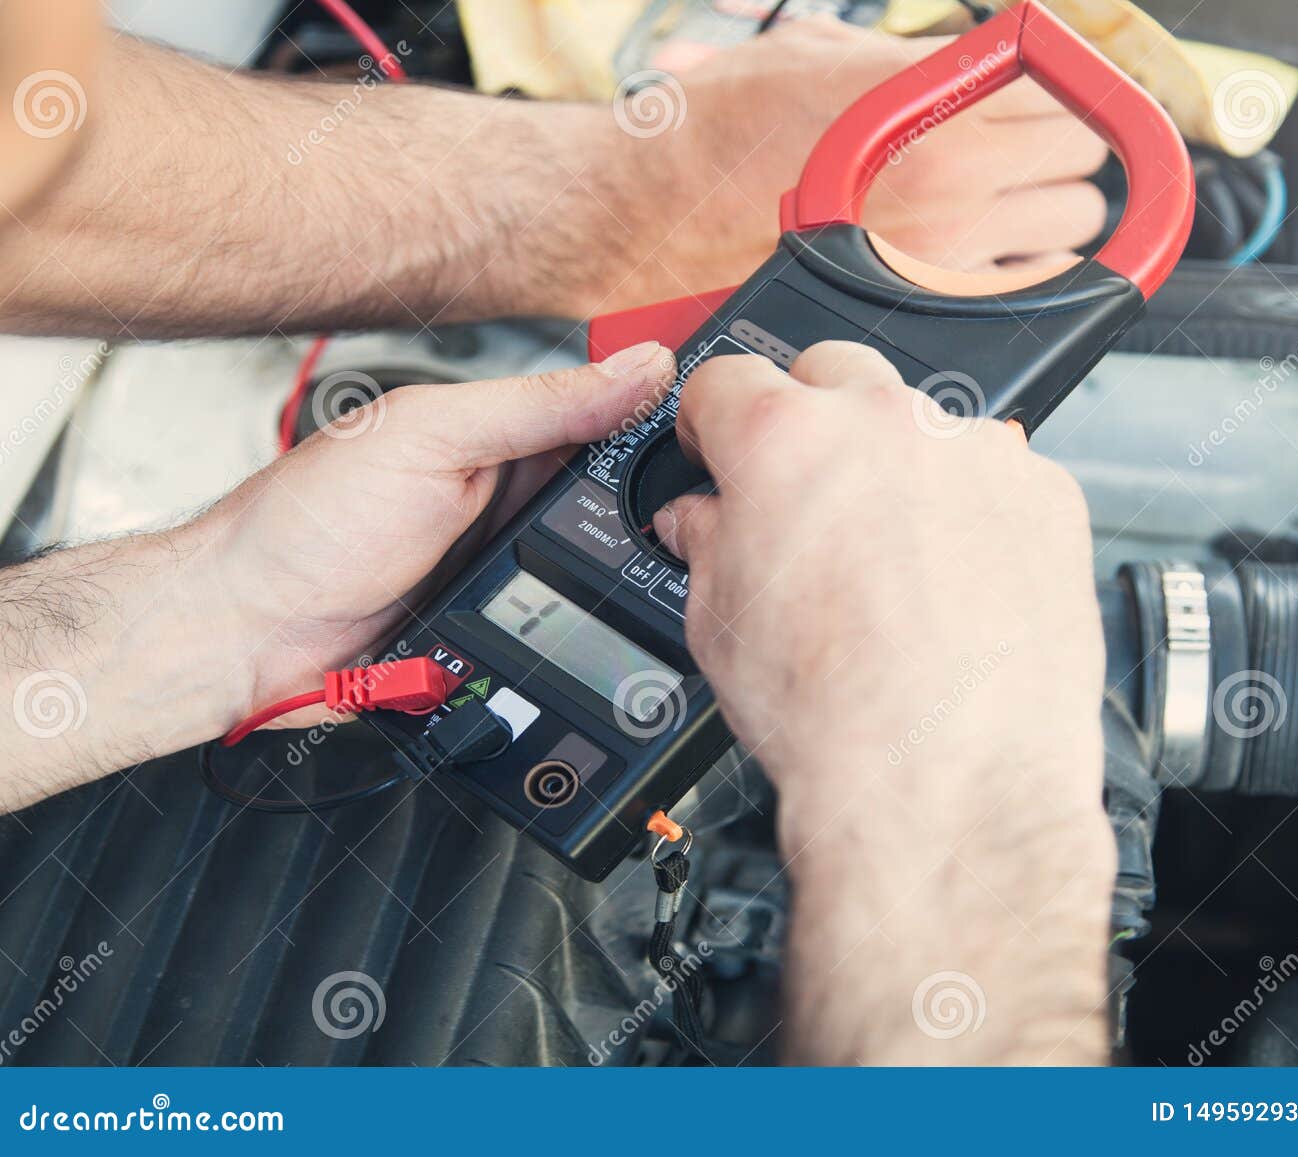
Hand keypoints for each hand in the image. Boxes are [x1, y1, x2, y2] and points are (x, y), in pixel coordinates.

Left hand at [0, 341, 674, 812]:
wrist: (250, 637)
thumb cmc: (311, 524)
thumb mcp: (435, 438)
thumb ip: (540, 406)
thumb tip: (643, 365)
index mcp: (508, 436)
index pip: (617, 417)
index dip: (675, 418)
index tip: (738, 420)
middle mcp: (519, 501)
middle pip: (630, 503)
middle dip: (672, 514)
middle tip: (724, 515)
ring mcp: (518, 574)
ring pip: (614, 575)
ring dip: (641, 582)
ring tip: (689, 576)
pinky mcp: (513, 637)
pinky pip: (580, 634)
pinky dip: (604, 637)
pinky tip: (633, 633)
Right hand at [608, 19, 1107, 310]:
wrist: (649, 213)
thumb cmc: (714, 136)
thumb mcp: (821, 52)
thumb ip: (909, 58)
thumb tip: (962, 58)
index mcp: (934, 107)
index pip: (1068, 99)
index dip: (1067, 99)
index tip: (1056, 103)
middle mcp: (955, 182)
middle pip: (1081, 173)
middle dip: (1059, 164)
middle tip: (1022, 160)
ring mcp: (945, 256)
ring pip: (1067, 238)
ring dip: (1044, 225)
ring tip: (997, 214)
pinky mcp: (922, 314)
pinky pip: (1024, 296)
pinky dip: (1016, 279)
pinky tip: (979, 262)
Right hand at [653, 342, 1114, 1064]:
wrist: (949, 788)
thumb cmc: (839, 720)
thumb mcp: (720, 626)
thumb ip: (708, 544)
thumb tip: (705, 522)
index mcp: (785, 441)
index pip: (727, 380)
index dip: (712, 422)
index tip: (720, 446)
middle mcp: (885, 427)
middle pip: (831, 373)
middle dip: (808, 418)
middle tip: (808, 493)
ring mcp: (975, 456)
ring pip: (922, 426)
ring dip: (900, 469)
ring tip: (896, 562)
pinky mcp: (1046, 497)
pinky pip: (997, 477)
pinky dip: (974, 513)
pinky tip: (958, 583)